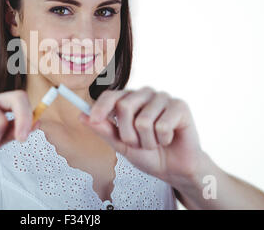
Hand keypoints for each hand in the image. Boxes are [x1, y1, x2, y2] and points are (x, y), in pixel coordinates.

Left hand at [79, 87, 204, 186]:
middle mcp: (145, 95)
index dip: (100, 107)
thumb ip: (103, 130)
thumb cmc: (148, 154)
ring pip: (144, 120)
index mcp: (129, 100)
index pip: (111, 95)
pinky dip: (163, 139)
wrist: (174, 169)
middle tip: (138, 143)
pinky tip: (169, 139)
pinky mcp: (180, 106)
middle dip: (128, 134)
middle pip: (125, 106)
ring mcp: (163, 98)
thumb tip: (82, 116)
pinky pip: (163, 125)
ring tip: (155, 143)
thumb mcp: (121, 144)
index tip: (92, 119)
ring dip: (147, 142)